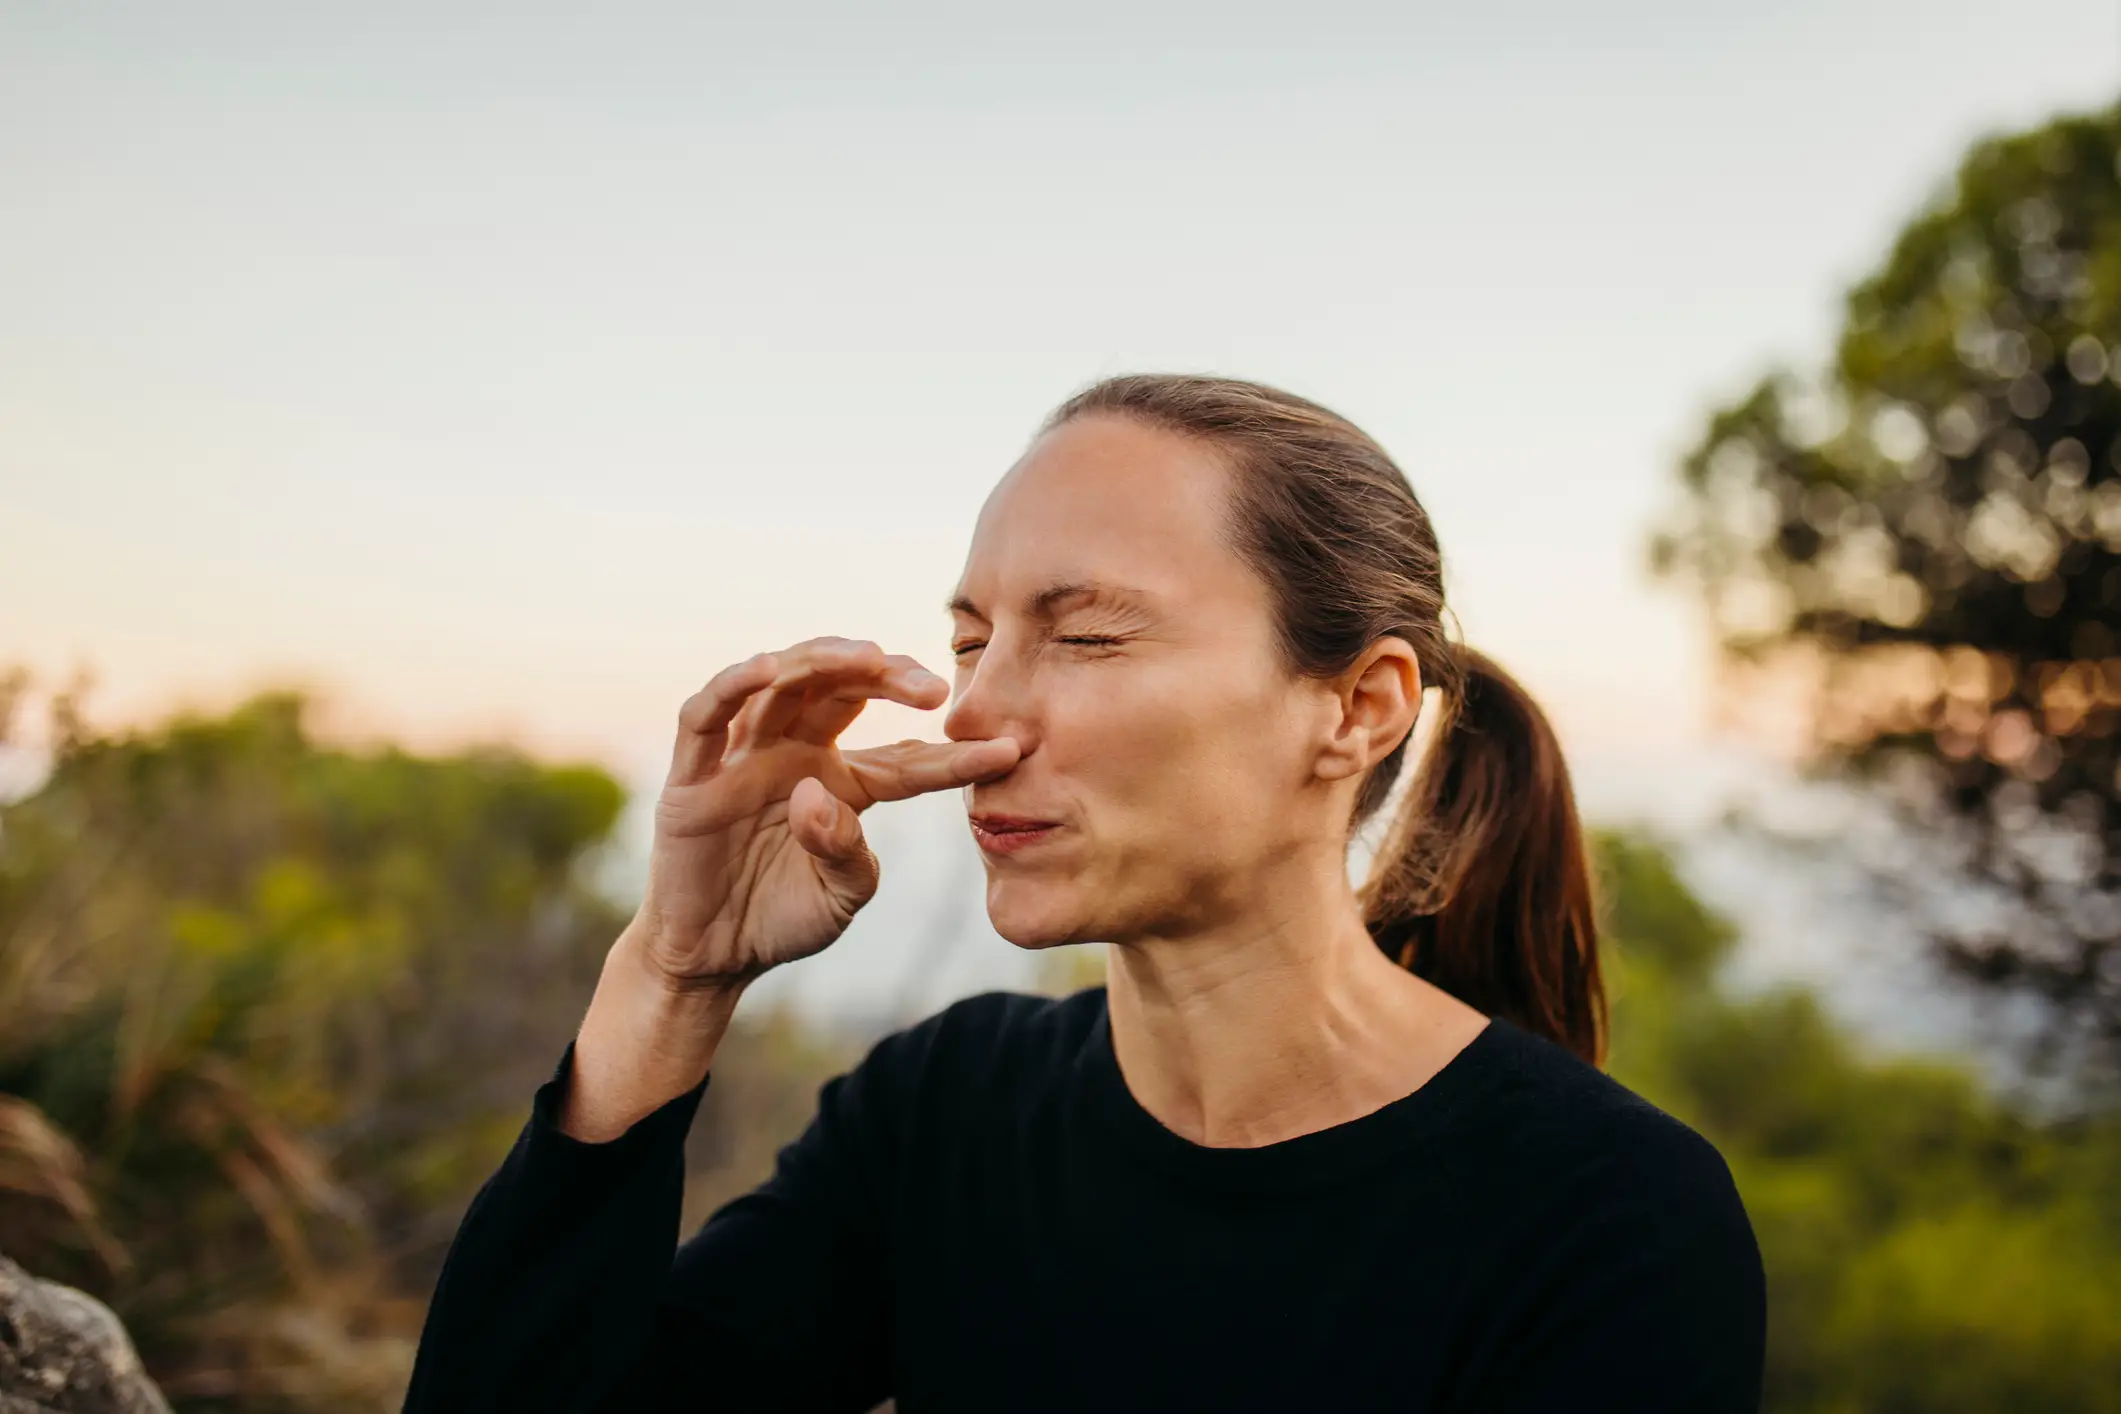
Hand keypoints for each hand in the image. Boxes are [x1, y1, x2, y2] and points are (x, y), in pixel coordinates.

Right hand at [629, 636, 1019, 991]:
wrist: (713, 956)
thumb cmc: (783, 918)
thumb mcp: (841, 894)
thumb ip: (847, 852)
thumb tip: (819, 796)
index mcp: (843, 779)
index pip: (906, 755)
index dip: (953, 753)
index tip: (1007, 751)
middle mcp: (796, 751)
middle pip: (841, 688)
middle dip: (887, 676)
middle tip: (931, 687)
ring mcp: (742, 757)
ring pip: (780, 683)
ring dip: (823, 661)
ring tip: (867, 658)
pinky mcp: (693, 774)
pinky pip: (706, 714)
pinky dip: (733, 683)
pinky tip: (769, 668)